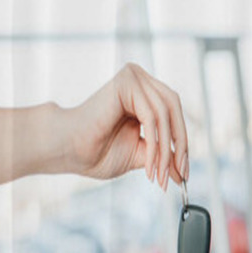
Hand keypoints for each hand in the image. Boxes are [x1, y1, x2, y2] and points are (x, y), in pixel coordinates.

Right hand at [67, 63, 187, 190]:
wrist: (67, 150)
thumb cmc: (97, 152)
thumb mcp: (142, 155)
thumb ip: (164, 157)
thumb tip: (183, 175)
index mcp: (144, 93)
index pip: (174, 114)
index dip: (182, 144)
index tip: (184, 174)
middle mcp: (140, 80)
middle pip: (174, 110)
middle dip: (180, 146)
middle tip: (179, 175)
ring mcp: (133, 77)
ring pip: (165, 116)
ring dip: (165, 150)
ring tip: (159, 175)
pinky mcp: (126, 82)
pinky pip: (151, 116)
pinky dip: (154, 144)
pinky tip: (150, 164)